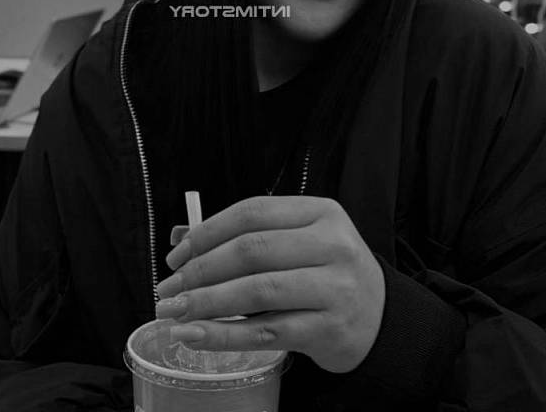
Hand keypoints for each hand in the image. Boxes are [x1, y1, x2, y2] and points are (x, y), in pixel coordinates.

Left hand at [155, 195, 385, 373]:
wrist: (379, 318)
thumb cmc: (326, 272)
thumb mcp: (297, 241)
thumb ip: (246, 236)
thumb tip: (180, 239)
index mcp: (320, 212)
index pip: (252, 213)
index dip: (207, 232)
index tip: (177, 254)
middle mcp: (331, 244)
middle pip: (251, 251)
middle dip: (200, 270)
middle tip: (168, 288)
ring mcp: (334, 287)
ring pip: (257, 292)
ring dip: (206, 303)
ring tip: (173, 312)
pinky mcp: (330, 328)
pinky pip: (266, 332)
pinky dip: (224, 335)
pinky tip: (195, 335)